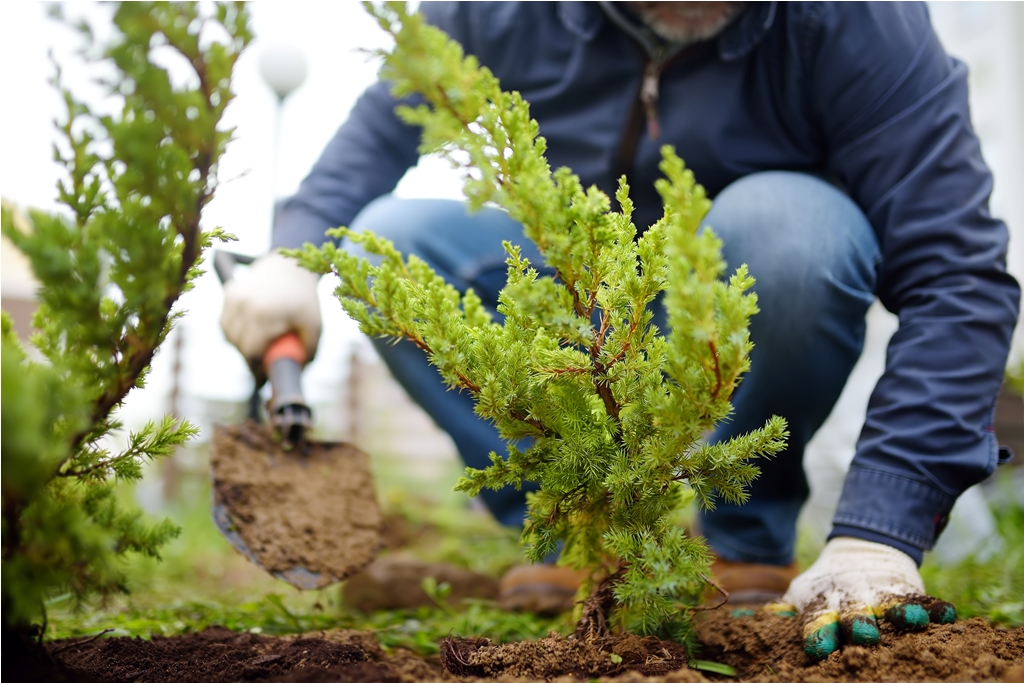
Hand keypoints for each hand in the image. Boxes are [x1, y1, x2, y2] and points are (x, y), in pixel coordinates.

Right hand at [220, 251, 321, 369]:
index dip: (256, 369)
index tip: (263, 378)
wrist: (292, 267)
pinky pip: (225, 322)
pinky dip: (234, 331)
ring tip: (259, 346)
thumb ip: (308, 352)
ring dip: (241, 345)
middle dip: (250, 359)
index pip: (251, 351)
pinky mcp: (229, 293)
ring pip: (229, 335)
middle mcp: (244, 304)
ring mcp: (234, 297)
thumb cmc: (305, 300)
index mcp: (264, 313)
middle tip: (263, 364)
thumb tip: (297, 373)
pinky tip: (249, 331)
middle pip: (239, 345)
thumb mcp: (314, 326)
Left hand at [769, 537, 955, 659]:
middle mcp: (852, 602)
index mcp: (824, 605)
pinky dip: (935, 608)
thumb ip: (783, 611)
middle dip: (858, 625)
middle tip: (863, 635)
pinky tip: (947, 614)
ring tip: (911, 621)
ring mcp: (881, 595)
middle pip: (854, 615)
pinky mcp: (907, 591)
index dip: (818, 633)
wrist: (860, 550)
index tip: (817, 646)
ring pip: (891, 607)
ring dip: (901, 614)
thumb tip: (750, 622)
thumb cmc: (826, 586)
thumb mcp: (803, 594)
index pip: (818, 621)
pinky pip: (923, 600)